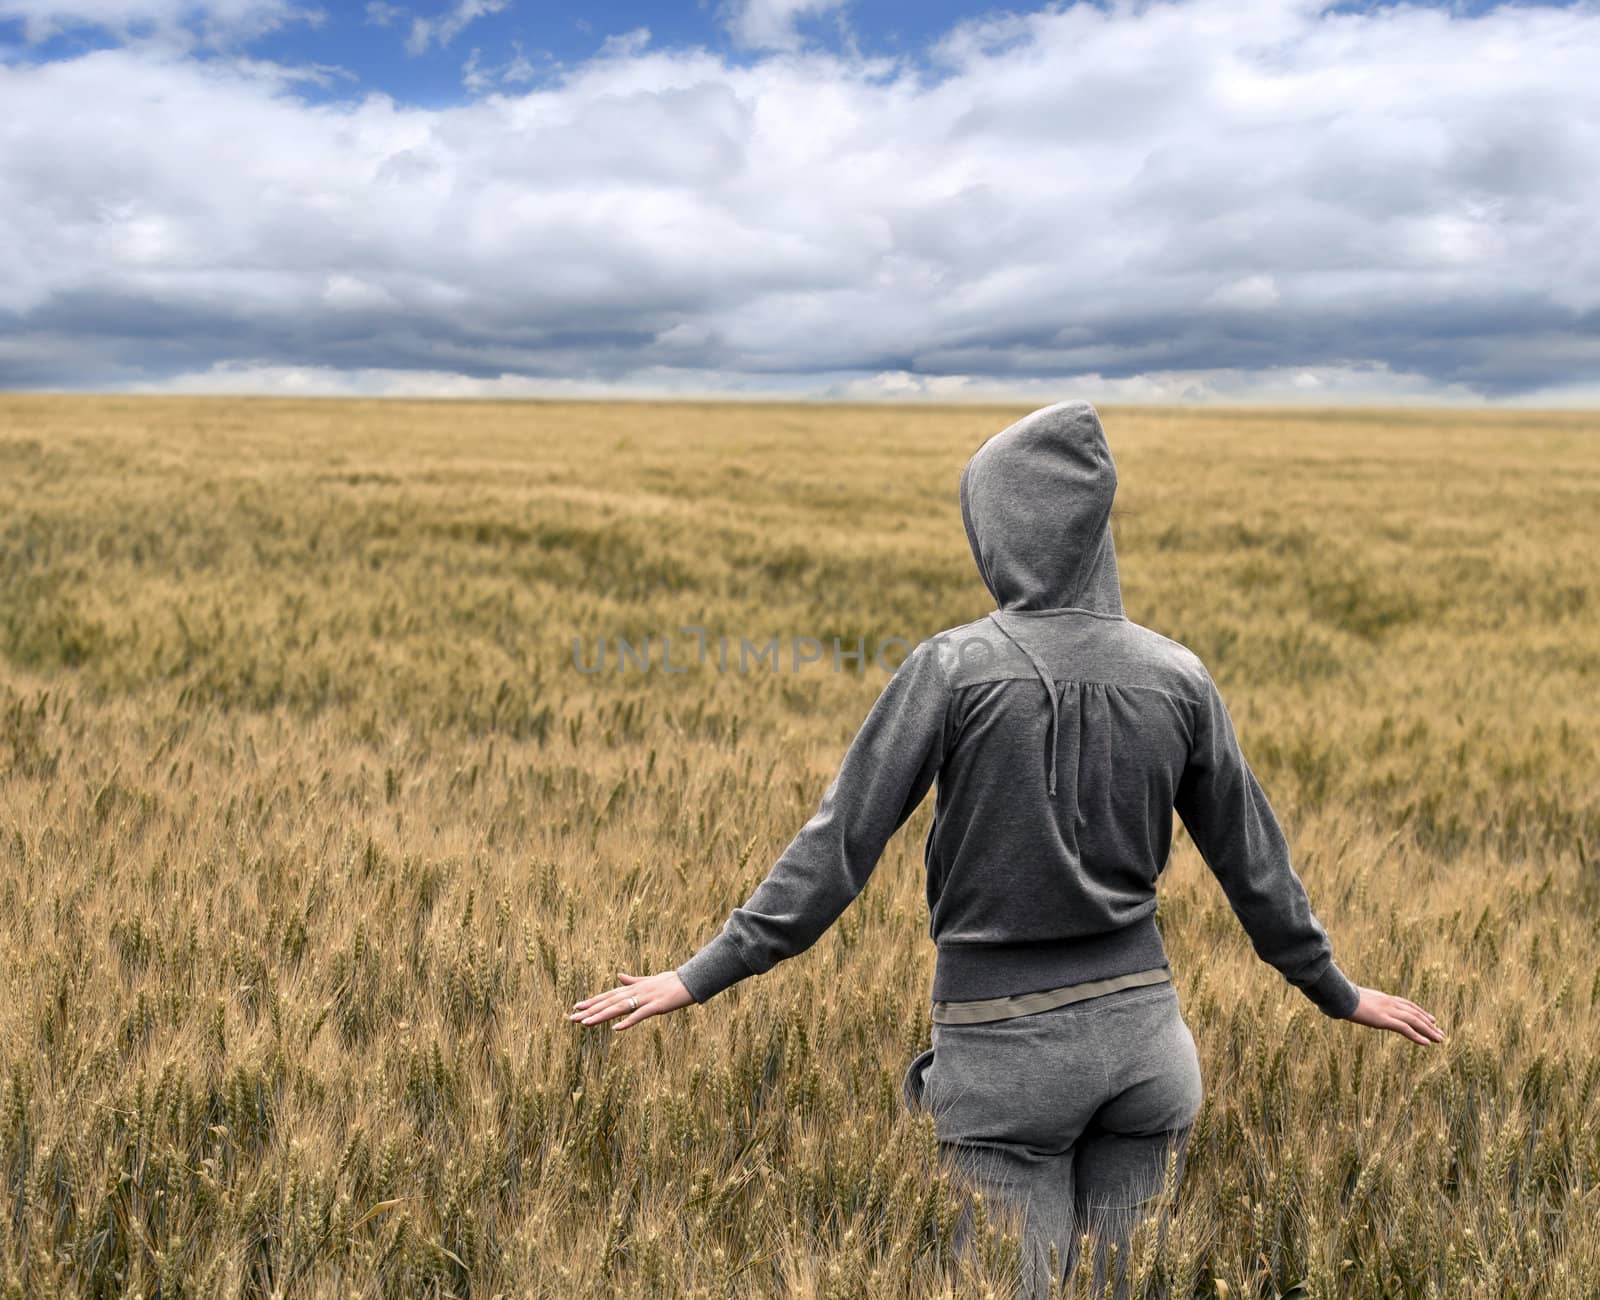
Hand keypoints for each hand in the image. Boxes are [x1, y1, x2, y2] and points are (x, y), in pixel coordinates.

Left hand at [568, 970, 693, 1030]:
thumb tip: (619, 976)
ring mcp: (646, 998)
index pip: (609, 995)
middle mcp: (636, 992)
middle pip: (609, 1001)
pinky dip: (628, 1021)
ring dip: (601, 1016)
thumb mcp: (650, 980)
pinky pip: (639, 1014)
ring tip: (586, 1023)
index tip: (576, 1007)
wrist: (691, 980)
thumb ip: (633, 980)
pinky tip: (616, 1028)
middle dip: (590, 1010)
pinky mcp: (657, 1006)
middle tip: (572, 1018)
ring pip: (619, 1008)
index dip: (592, 1001)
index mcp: (634, 987)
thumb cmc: (672, 981)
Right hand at [1346, 987, 1444, 1043]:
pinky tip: (1426, 1043)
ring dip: (1429, 1031)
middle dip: (1429, 1024)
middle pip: (1415, 1013)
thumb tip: (1356, 1005)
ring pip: (1414, 1021)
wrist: (1338, 995)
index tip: (1432, 1019)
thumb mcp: (1355, 999)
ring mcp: (1387, 1010)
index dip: (1421, 1012)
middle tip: (1441, 1033)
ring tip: (1440, 1039)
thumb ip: (1362, 1003)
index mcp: (1384, 998)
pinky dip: (1417, 1036)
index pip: (1408, 1005)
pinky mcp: (1384, 1020)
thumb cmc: (1342, 997)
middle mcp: (1389, 1003)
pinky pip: (1405, 1028)